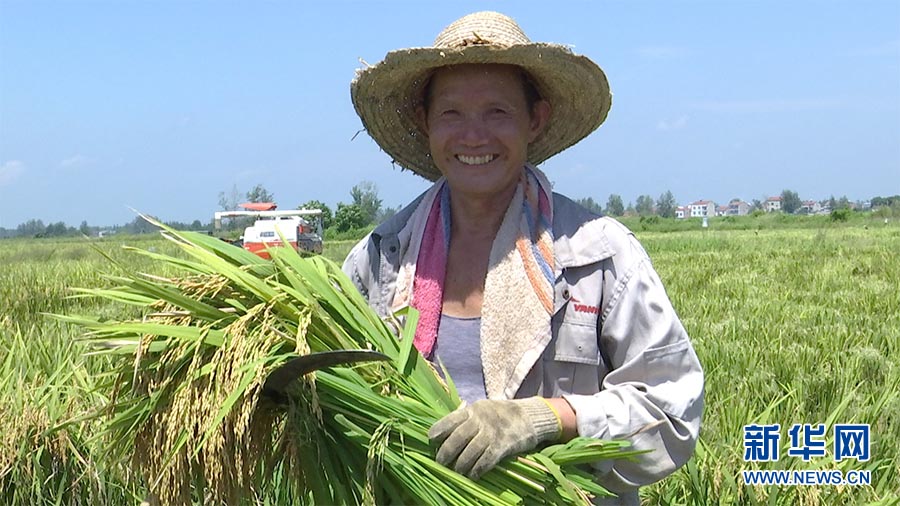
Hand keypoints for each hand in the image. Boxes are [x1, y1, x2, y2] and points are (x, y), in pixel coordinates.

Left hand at [427, 397, 561, 478]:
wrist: (530, 416)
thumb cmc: (502, 414)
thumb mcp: (483, 408)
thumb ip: (466, 417)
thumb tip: (445, 431)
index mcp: (473, 410)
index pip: (451, 419)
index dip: (439, 429)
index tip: (430, 439)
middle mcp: (480, 420)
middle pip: (457, 437)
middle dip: (446, 452)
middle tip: (440, 462)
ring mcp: (492, 433)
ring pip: (470, 451)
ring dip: (461, 464)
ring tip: (457, 471)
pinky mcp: (503, 445)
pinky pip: (486, 460)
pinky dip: (478, 469)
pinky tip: (473, 475)